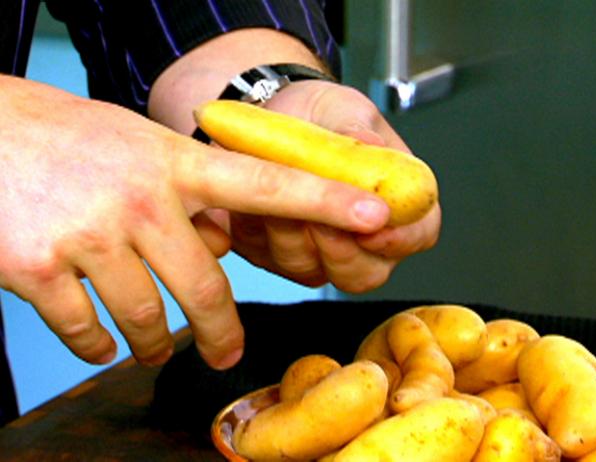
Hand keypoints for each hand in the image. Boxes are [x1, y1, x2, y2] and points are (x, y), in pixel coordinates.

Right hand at [0, 76, 389, 367]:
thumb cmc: (64, 136)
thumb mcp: (138, 146)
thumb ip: (188, 192)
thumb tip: (221, 239)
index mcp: (172, 163)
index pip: (265, 185)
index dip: (325, 202)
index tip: (374, 216)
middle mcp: (141, 199)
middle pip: (207, 288)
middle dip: (221, 333)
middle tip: (225, 352)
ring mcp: (90, 236)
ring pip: (148, 319)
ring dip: (153, 344)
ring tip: (151, 347)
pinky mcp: (38, 270)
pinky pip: (87, 332)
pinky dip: (98, 347)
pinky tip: (101, 340)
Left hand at [224, 80, 441, 292]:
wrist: (271, 113)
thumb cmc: (319, 115)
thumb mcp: (343, 109)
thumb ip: (358, 132)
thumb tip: (371, 147)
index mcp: (396, 201)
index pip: (418, 234)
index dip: (401, 237)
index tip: (375, 223)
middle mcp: (363, 237)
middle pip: (367, 273)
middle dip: (341, 251)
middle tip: (319, 217)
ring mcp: (320, 253)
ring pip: (314, 271)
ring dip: (294, 237)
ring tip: (280, 198)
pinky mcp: (278, 256)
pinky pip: (271, 261)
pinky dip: (262, 234)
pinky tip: (256, 204)